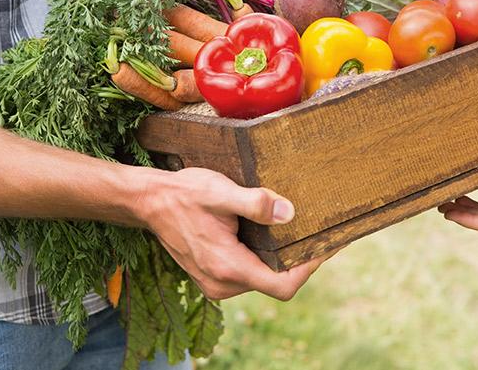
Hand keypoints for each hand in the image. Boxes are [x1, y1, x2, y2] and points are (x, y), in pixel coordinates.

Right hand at [136, 167, 330, 299]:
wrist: (150, 202)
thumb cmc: (184, 194)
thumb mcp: (220, 191)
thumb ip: (255, 203)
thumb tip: (288, 213)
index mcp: (228, 267)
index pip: (283, 286)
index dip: (309, 269)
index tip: (327, 246)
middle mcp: (223, 283)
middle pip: (277, 284)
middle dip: (300, 262)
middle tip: (321, 234)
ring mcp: (217, 283)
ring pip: (264, 280)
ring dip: (283, 261)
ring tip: (301, 232)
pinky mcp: (214, 276)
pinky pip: (250, 275)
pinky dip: (266, 259)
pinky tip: (273, 237)